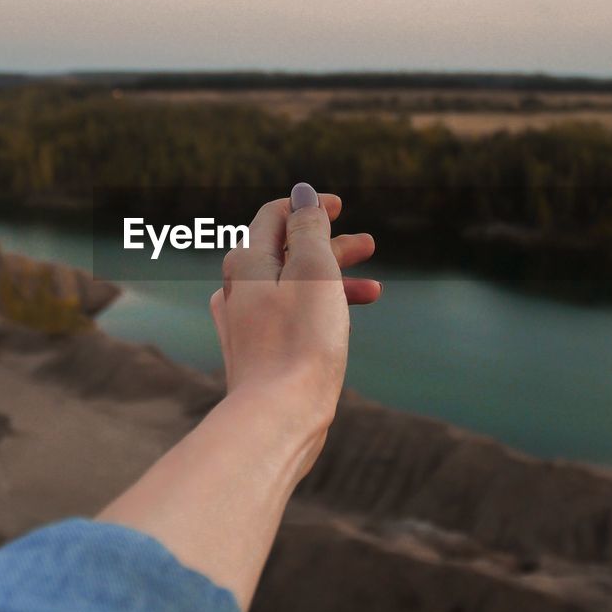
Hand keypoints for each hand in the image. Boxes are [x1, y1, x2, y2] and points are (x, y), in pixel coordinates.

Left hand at [209, 184, 380, 450]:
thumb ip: (309, 229)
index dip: (308, 206)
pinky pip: (289, 318)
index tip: (340, 206)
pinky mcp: (257, 355)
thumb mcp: (314, 271)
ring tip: (374, 290)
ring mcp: (244, 325)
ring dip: (333, 281)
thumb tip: (302, 195)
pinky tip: (341, 326)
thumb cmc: (301, 341)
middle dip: (329, 244)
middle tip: (369, 245)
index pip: (273, 216)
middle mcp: (237, 290)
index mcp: (247, 263)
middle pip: (285, 252)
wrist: (278, 416)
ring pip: (291, 287)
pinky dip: (318, 312)